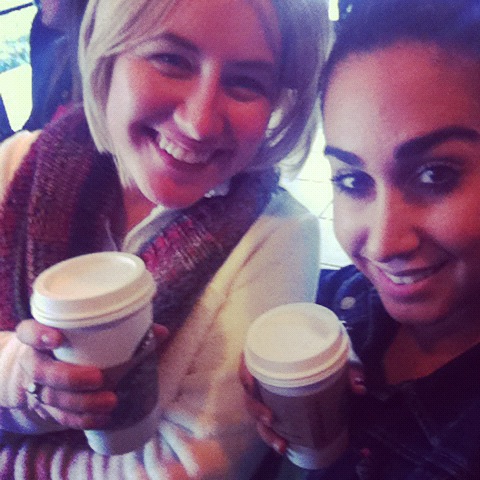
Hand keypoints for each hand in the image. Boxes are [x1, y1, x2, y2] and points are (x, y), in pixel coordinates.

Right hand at [16, 320, 168, 429]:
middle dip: (70, 378)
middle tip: (98, 378)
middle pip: (44, 372)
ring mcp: (40, 387)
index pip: (29, 332)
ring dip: (81, 403)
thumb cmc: (78, 344)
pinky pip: (61, 417)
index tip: (57, 339)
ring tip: (110, 402)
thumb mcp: (92, 333)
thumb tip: (161, 331)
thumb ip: (125, 329)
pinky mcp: (49, 407)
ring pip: (53, 398)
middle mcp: (36, 361)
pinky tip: (102, 419)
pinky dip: (82, 419)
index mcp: (42, 336)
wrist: (54, 369)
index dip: (39, 335)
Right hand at [239, 352, 365, 454]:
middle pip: (249, 390)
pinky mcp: (276, 407)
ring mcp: (269, 392)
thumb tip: (358, 387)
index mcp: (272, 352)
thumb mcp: (340, 354)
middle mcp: (265, 373)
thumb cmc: (329, 351)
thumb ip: (350, 367)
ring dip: (265, 430)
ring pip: (257, 411)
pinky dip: (274, 436)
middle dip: (255, 407)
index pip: (248, 358)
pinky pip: (268, 422)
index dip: (244, 370)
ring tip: (281, 444)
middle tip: (271, 418)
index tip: (250, 382)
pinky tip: (284, 447)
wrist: (332, 359)